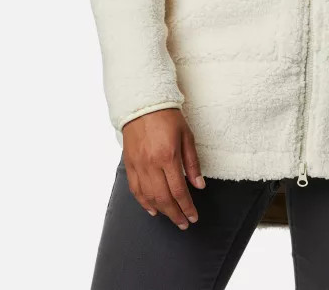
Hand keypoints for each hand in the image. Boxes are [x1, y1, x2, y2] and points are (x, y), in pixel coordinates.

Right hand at [121, 108, 204, 228]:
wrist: (143, 104)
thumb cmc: (168, 117)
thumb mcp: (187, 136)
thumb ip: (192, 162)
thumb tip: (199, 185)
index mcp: (168, 156)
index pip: (179, 190)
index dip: (187, 207)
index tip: (193, 217)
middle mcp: (151, 164)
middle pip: (164, 198)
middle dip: (175, 214)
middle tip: (184, 223)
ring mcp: (138, 165)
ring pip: (149, 197)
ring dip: (161, 211)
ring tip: (171, 218)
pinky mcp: (129, 164)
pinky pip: (135, 189)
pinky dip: (143, 202)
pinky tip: (152, 209)